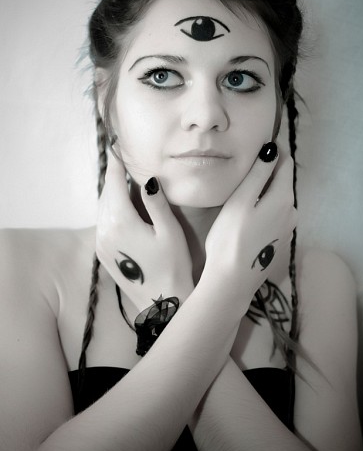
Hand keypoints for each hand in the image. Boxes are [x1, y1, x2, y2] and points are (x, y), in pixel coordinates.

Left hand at [96, 153, 193, 311]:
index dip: (117, 162)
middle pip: (106, 193)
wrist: (161, 304)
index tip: (118, 147)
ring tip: (126, 180)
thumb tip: (147, 178)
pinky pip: (103, 222)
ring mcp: (101, 243)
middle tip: (124, 160)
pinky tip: (125, 207)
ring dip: (113, 193)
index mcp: (120, 221)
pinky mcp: (102, 253)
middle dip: (114, 176)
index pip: (114, 182)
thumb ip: (155, 202)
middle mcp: (104, 230)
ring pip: (103, 207)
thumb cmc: (172, 266)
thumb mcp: (169, 231)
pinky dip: (111, 209)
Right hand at [203, 146, 296, 307]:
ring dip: (266, 190)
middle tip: (248, 162)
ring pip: (279, 200)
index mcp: (283, 198)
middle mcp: (291, 212)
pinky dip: (265, 207)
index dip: (275, 151)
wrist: (232, 281)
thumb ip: (258, 173)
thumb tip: (272, 150)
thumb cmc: (231, 237)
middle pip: (283, 182)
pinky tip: (249, 211)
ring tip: (246, 185)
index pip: (286, 164)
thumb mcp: (241, 200)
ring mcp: (287, 229)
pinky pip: (275, 215)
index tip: (260, 143)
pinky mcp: (278, 242)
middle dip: (270, 170)